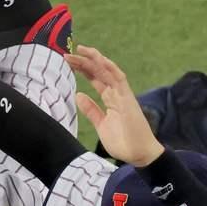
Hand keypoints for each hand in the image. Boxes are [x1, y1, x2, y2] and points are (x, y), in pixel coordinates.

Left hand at [67, 46, 164, 167]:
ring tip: (80, 50)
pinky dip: (111, 68)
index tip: (69, 61)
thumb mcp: (101, 124)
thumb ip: (91, 110)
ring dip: (95, 60)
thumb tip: (78, 96)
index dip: (83, 69)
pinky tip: (100, 59)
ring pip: (108, 72)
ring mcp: (123, 95)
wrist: (138, 154)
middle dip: (84, 62)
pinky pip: (120, 80)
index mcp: (110, 99)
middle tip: (68, 54)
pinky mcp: (128, 100)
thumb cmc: (123, 142)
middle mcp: (117, 94)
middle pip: (99, 72)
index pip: (95, 79)